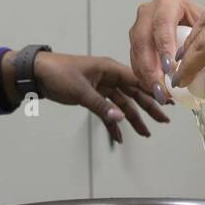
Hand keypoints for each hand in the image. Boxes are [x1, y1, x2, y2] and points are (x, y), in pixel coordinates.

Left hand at [33, 51, 169, 142]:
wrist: (36, 73)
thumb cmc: (58, 72)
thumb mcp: (81, 90)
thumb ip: (102, 106)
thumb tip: (120, 118)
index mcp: (109, 68)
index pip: (137, 80)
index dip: (154, 91)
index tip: (168, 101)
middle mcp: (109, 76)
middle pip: (134, 94)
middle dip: (148, 107)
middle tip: (163, 120)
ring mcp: (101, 86)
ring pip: (122, 104)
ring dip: (132, 119)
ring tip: (145, 134)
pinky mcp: (93, 95)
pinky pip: (108, 110)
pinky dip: (113, 123)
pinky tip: (119, 136)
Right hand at [128, 0, 204, 100]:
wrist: (191, 19)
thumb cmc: (201, 21)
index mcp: (167, 3)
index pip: (162, 23)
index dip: (164, 47)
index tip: (171, 68)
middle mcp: (148, 11)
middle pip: (143, 40)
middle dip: (151, 68)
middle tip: (162, 88)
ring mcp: (138, 25)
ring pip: (136, 52)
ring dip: (146, 75)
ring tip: (161, 94)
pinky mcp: (134, 40)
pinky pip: (134, 60)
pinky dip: (144, 76)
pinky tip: (156, 89)